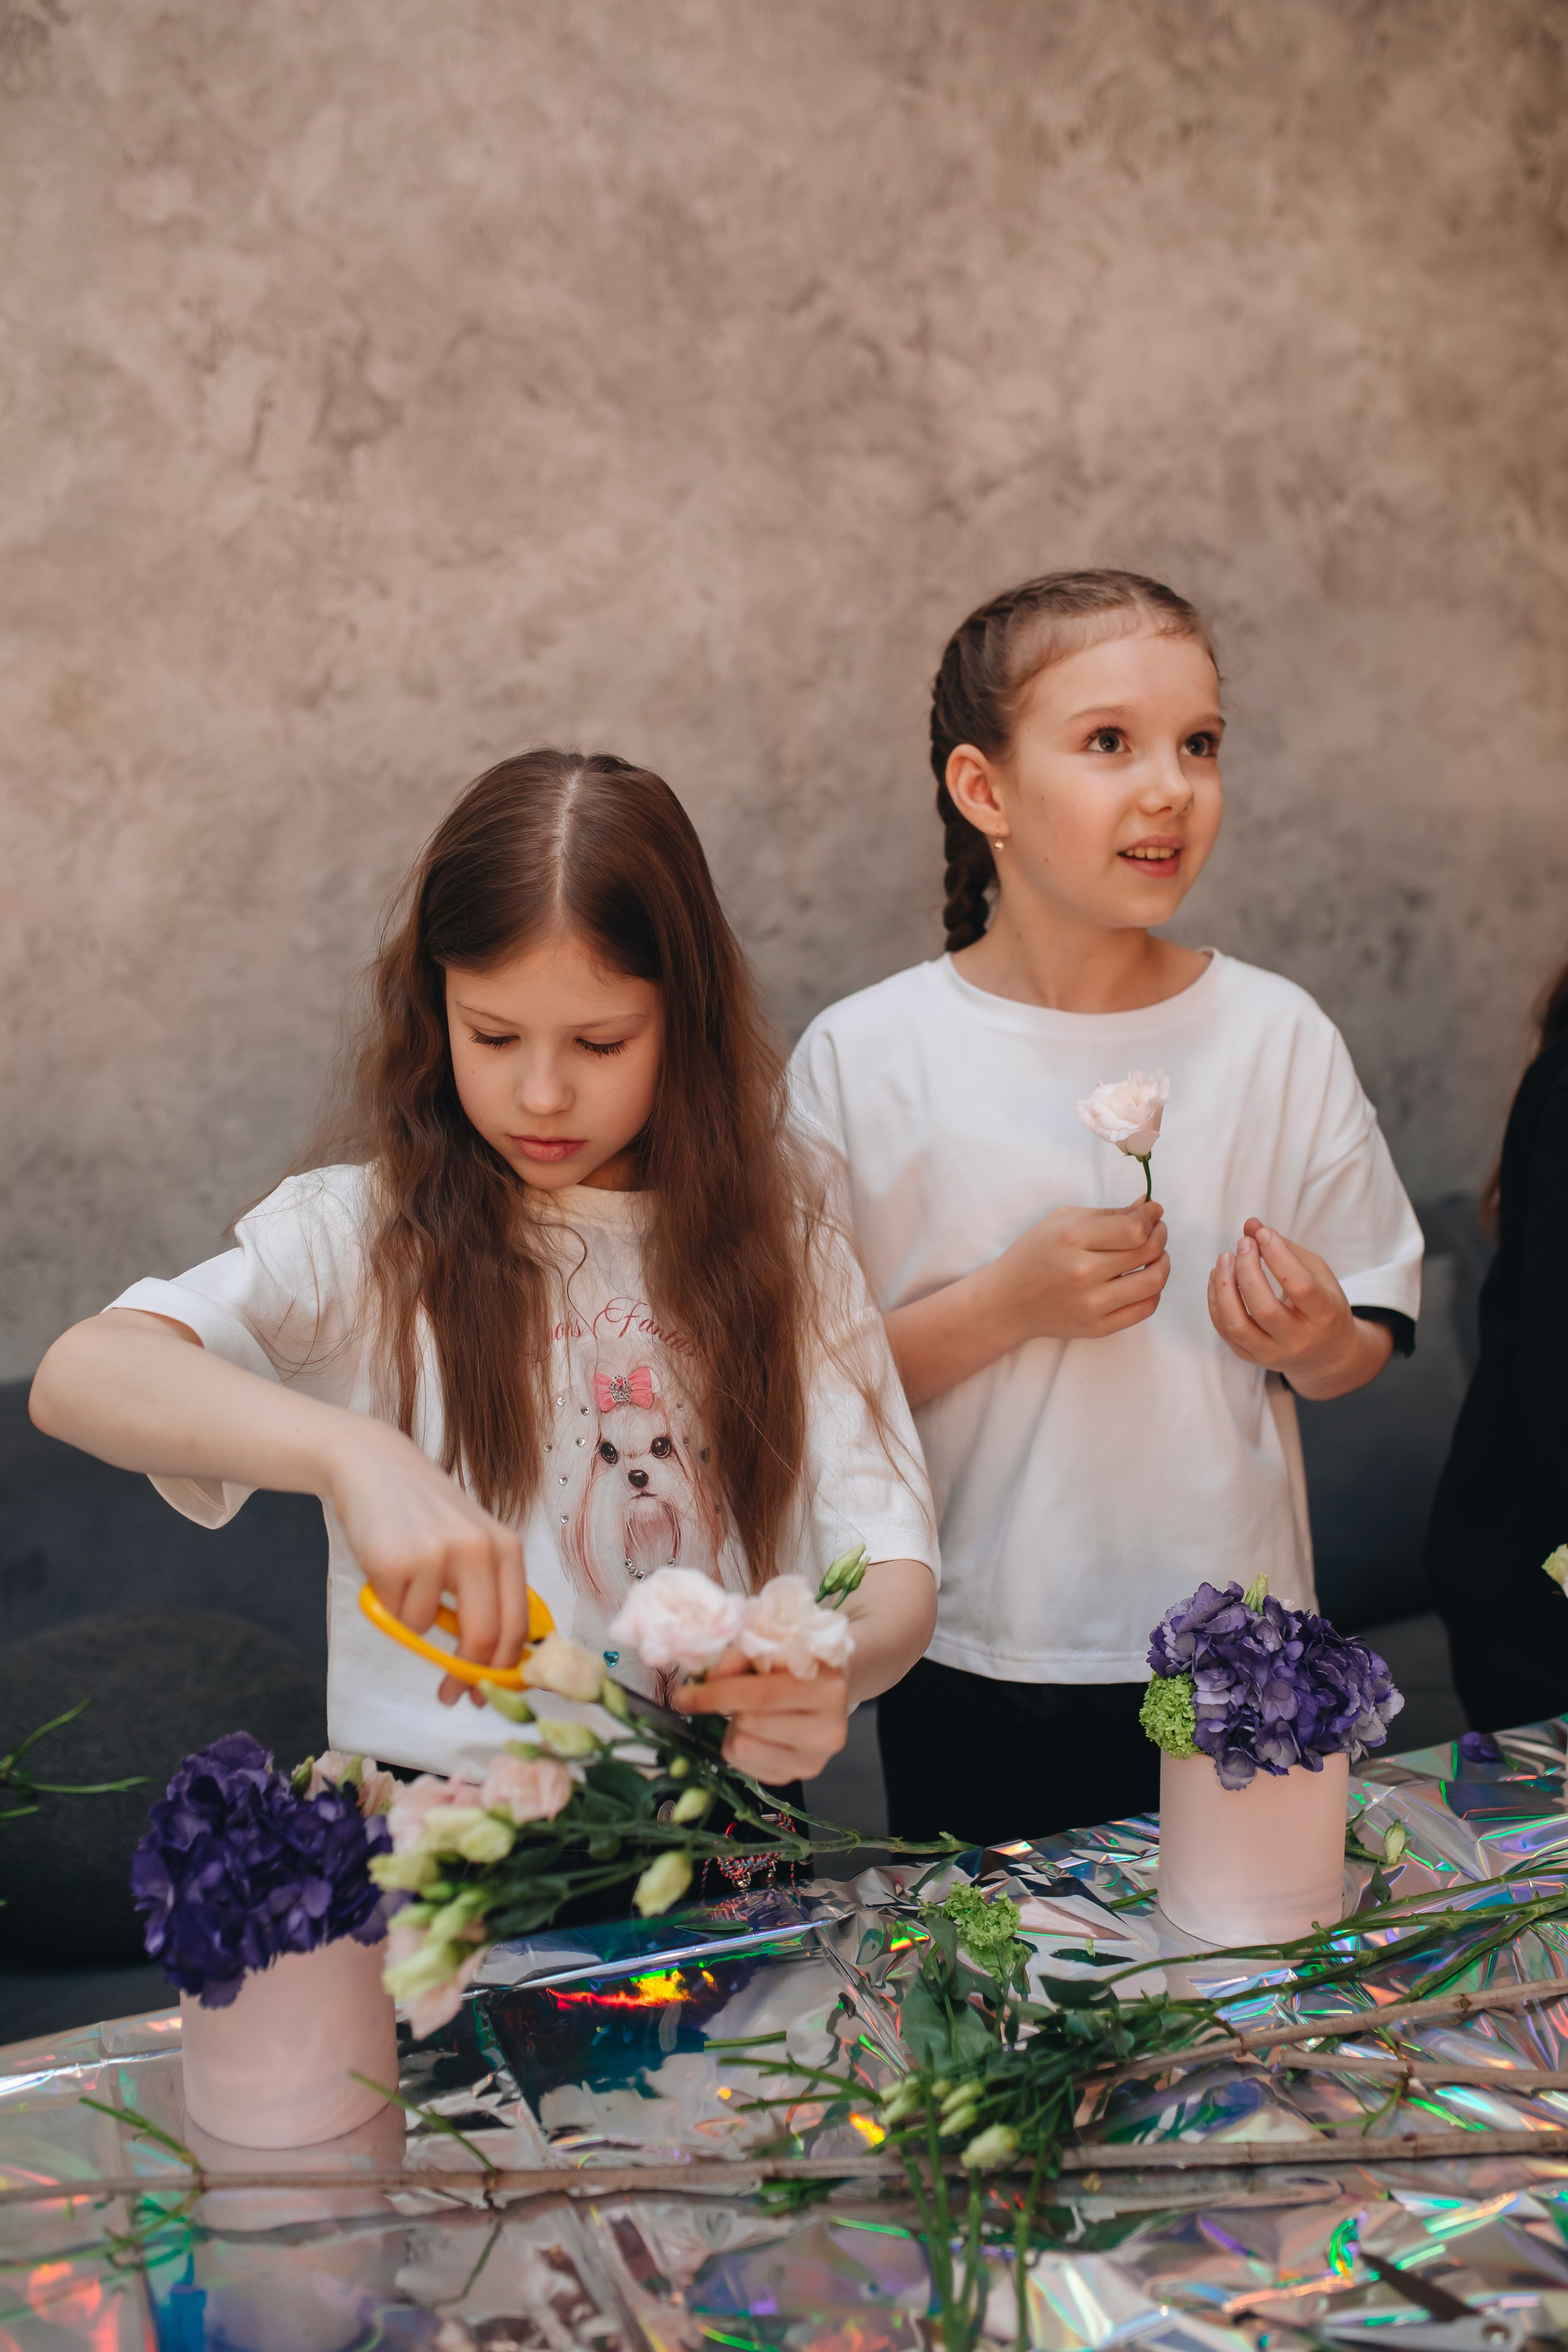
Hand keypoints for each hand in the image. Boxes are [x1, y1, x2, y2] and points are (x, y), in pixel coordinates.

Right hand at [323, 1419, 528, 1707]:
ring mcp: (438, 1554)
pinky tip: (387, 1564)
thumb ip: (486, 1592)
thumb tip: (494, 1663)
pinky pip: (395, 1613)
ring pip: (426, 1629)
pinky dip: (388, 1602)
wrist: (374, 1465)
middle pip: (483, 1638)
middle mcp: (479, 1550)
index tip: (489, 1692)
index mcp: (506, 1549)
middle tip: (451, 1692)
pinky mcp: (396, 1560)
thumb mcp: (471, 1543)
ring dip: (411, 1619)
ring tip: (406, 1577)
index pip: (517, 1625)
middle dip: (466, 1674)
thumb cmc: (424, 1512)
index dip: (504, 1670)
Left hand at [671, 1645, 849, 1782]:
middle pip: (749, 1723)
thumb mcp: (772, 1645)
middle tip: (735, 1694)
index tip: (682, 1695)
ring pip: (743, 1749)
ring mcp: (815, 1760)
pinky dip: (740, 1746)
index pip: (761, 1695)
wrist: (829, 1688)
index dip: (717, 1694)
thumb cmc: (795, 1661)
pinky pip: (747, 1769)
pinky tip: (756, 1731)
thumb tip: (708, 1679)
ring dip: (734, 1729)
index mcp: (827, 1688)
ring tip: (750, 1712)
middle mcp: (829, 1730)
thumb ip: (739, 1657)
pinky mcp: (800, 1778)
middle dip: (729, 1707)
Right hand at [1000, 1199, 1169, 1342]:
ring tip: (1155, 1255)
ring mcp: (1091, 1304)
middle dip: (1160, 1235)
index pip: (1135, 1228)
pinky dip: (1153, 1291)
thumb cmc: (1035, 1254)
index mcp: (1071, 1238)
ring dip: (1163, 1263)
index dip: (1151, 1218)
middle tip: (1156, 1230)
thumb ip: (1109, 1213)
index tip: (1152, 1213)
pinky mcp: (1098, 1327)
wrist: (1007, 1302)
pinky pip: (1145, 1309)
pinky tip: (1142, 1280)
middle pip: (1148, 1252)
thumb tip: (1150, 1208)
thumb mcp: (1062, 1220)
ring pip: (1153, 1281)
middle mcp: (1082, 1272)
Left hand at [1207, 1219, 1392, 1400]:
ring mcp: (1272, 1353)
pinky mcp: (1251, 1357)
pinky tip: (1219, 1277)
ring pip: (1237, 1325)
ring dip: (1224, 1287)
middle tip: (1243, 1243)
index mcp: (1324, 1315)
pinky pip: (1225, 1330)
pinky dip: (1216, 1300)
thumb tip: (1251, 1224)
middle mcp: (1298, 1340)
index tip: (1263, 1234)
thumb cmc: (1323, 1305)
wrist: (1326, 1354)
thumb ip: (1285, 1248)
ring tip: (1224, 1259)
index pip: (1300, 1286)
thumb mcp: (1317, 1274)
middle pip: (1264, 1308)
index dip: (1278, 1256)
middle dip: (1247, 1270)